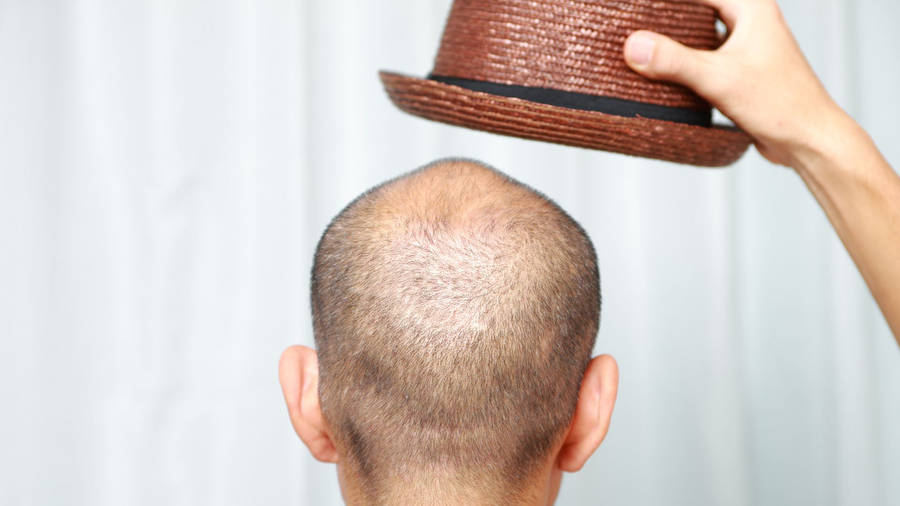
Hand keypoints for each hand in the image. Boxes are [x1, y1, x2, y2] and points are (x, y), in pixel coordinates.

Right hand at [623, 0, 842, 167]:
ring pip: (700, 34)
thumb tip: (634, 45)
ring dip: (673, 42)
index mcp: (752, 8)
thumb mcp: (719, 79)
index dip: (664, 1)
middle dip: (665, 16)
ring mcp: (746, 47)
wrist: (809, 141)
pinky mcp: (740, 72)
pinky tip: (662, 77)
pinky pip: (704, 58)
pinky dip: (684, 64)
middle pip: (697, 8)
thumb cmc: (782, 105)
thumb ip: (675, 60)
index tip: (632, 7)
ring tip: (640, 48)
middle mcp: (750, 21)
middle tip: (631, 24)